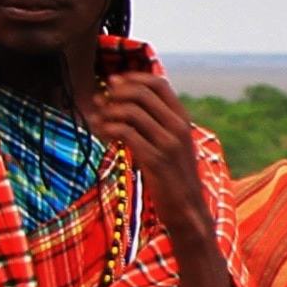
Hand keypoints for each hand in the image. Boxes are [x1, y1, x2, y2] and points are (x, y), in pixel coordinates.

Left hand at [91, 71, 220, 248]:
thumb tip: (125, 101)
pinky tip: (102, 133)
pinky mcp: (155, 160)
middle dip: (115, 93)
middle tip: (101, 101)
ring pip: (130, 111)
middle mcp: (178, 128)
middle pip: (141, 93)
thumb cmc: (173, 175)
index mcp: (182, 119)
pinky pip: (125, 133)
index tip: (114, 82)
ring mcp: (168, 144)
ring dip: (108, 111)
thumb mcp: (171, 143)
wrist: (187, 208)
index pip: (159, 83)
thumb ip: (156, 123)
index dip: (133, 78)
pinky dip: (108, 129)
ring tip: (98, 119)